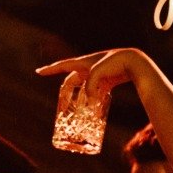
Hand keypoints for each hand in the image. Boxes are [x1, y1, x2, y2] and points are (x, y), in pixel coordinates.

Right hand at [37, 47, 152, 109]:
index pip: (62, 66)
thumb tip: (90, 102)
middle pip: (72, 81)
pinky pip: (96, 92)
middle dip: (66, 93)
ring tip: (77, 111)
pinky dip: (93, 100)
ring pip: (84, 88)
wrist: (134, 61)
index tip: (39, 72)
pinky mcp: (108, 81)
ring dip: (80, 99)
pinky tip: (93, 109)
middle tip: (63, 106)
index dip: (50, 70)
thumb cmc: (115, 63)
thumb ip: (90, 87)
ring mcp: (98, 75)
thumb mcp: (97, 73)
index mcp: (83, 62)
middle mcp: (89, 68)